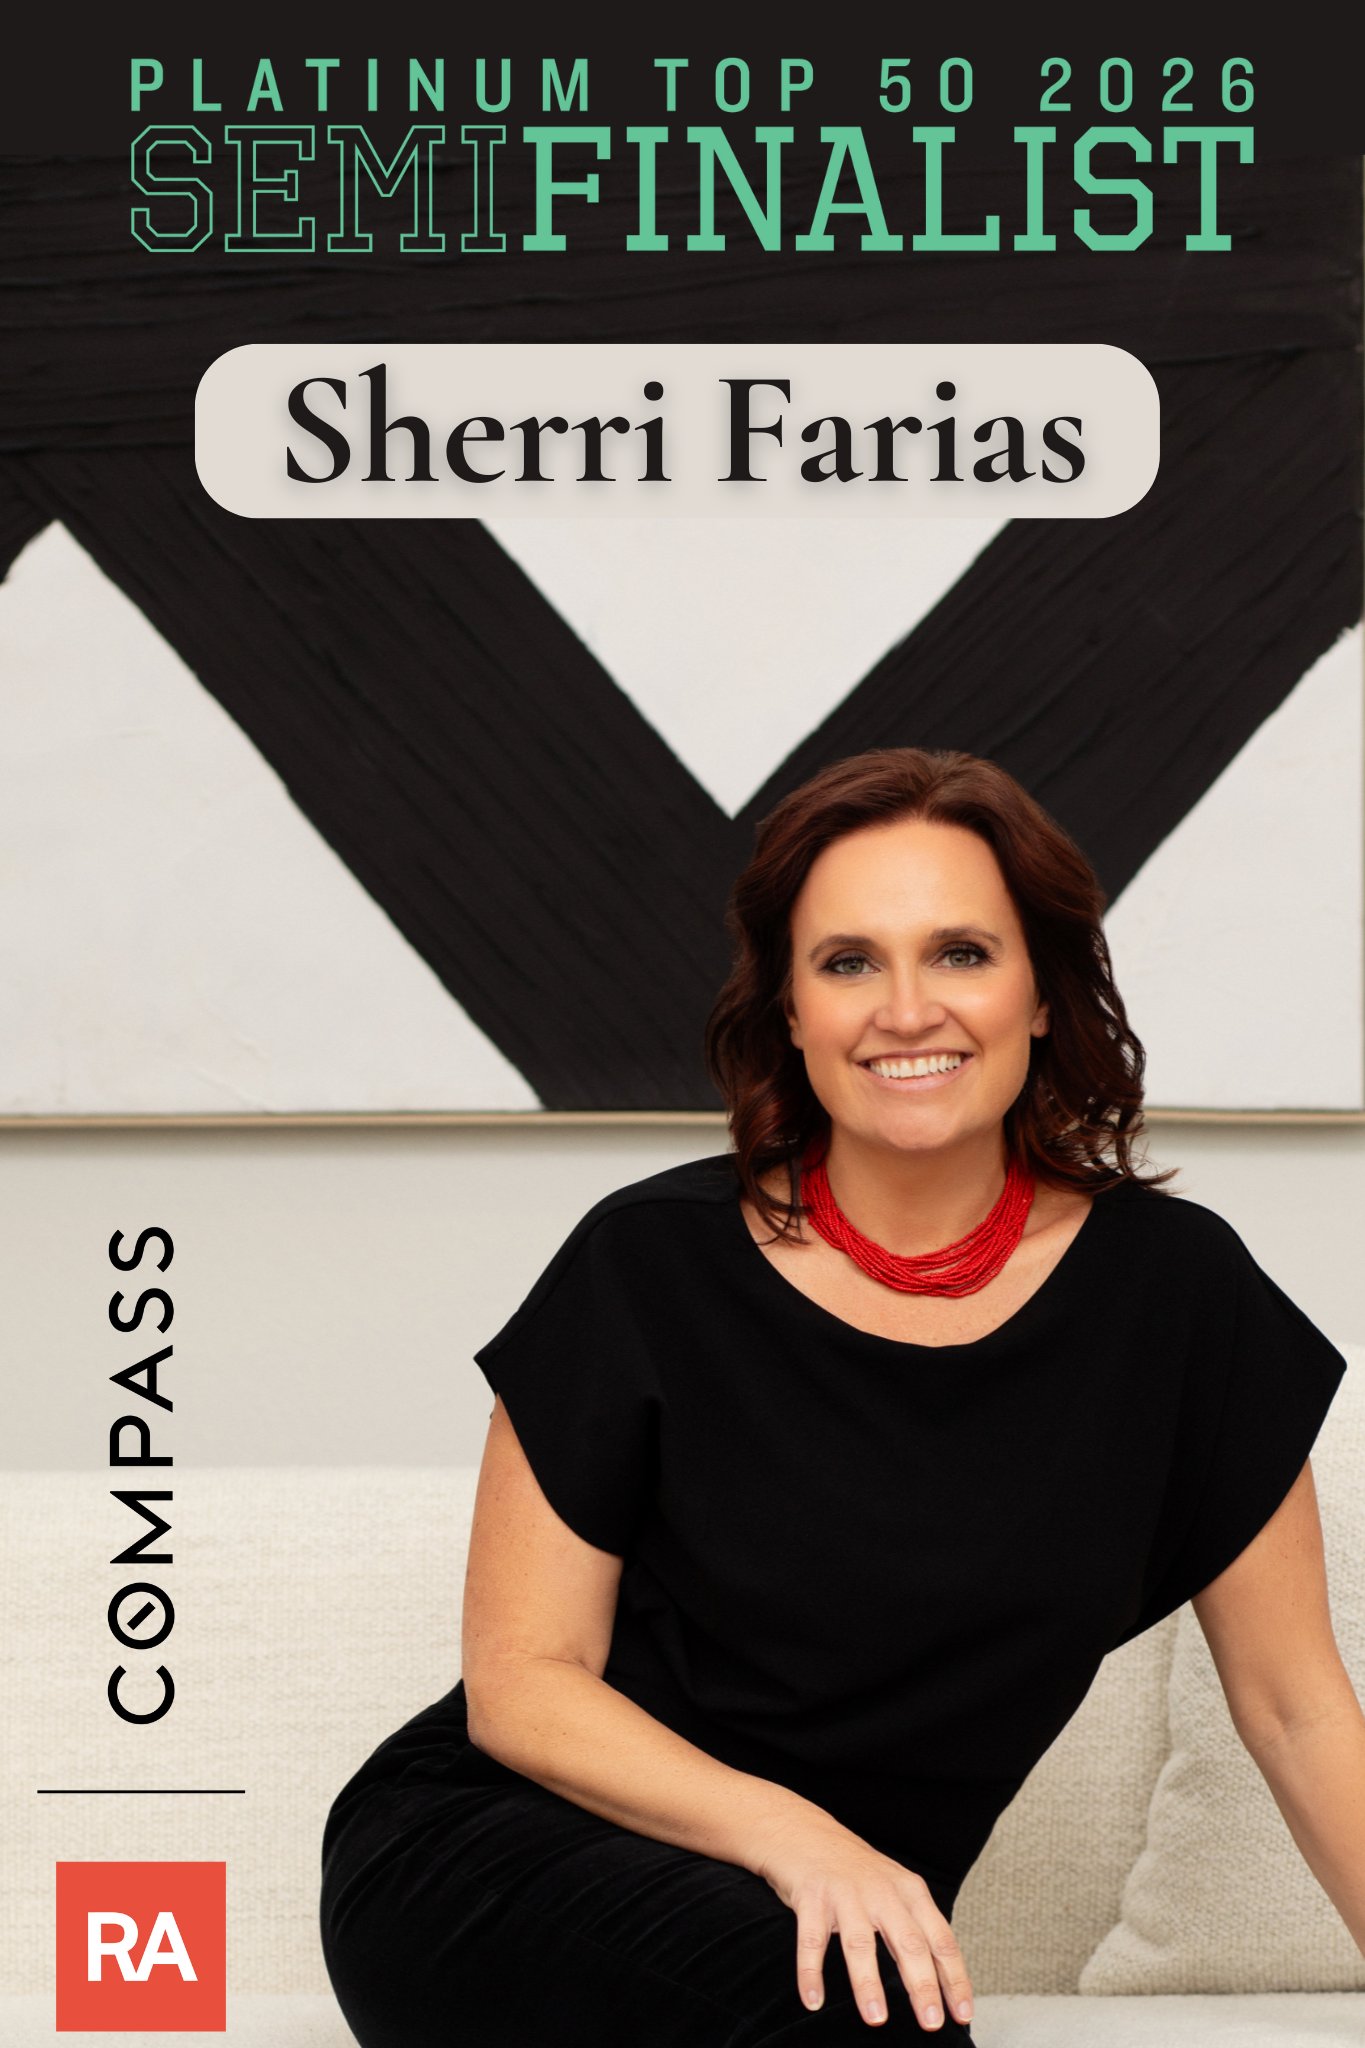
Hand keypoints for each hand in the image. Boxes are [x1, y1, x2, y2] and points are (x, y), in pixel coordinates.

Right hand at [754, 1807, 973, 2030]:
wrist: (805, 1831)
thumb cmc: (854, 1870)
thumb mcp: (893, 1888)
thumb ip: (913, 1926)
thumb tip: (937, 1981)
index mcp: (909, 1892)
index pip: (940, 1939)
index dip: (954, 1978)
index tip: (963, 2014)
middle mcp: (882, 1891)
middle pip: (908, 1942)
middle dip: (922, 1985)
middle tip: (931, 2022)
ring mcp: (846, 1893)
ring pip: (861, 1943)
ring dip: (869, 1983)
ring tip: (876, 2018)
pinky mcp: (812, 1896)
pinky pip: (811, 1941)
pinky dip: (811, 1972)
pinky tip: (813, 1999)